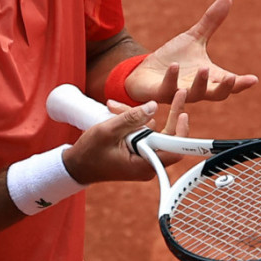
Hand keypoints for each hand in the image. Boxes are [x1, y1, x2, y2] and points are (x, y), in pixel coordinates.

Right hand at [62, 90, 190, 183]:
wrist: (76, 166)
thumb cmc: (89, 153)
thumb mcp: (108, 131)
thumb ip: (131, 118)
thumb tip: (154, 106)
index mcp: (144, 164)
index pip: (173, 151)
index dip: (181, 131)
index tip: (184, 113)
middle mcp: (147, 164)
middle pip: (167, 137)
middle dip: (165, 115)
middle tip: (179, 94)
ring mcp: (143, 158)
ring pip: (152, 132)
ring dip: (138, 117)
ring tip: (113, 108)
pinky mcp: (138, 153)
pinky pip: (143, 134)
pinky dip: (133, 123)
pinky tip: (116, 112)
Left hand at [125, 0, 258, 103]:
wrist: (146, 72)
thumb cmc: (174, 58)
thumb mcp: (194, 38)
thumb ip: (211, 22)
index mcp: (209, 77)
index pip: (229, 84)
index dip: (242, 83)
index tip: (254, 79)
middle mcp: (198, 88)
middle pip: (217, 95)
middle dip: (225, 87)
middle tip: (232, 78)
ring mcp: (180, 92)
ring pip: (194, 94)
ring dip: (200, 83)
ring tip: (204, 68)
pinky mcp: (161, 92)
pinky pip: (168, 88)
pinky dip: (172, 78)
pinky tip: (174, 66)